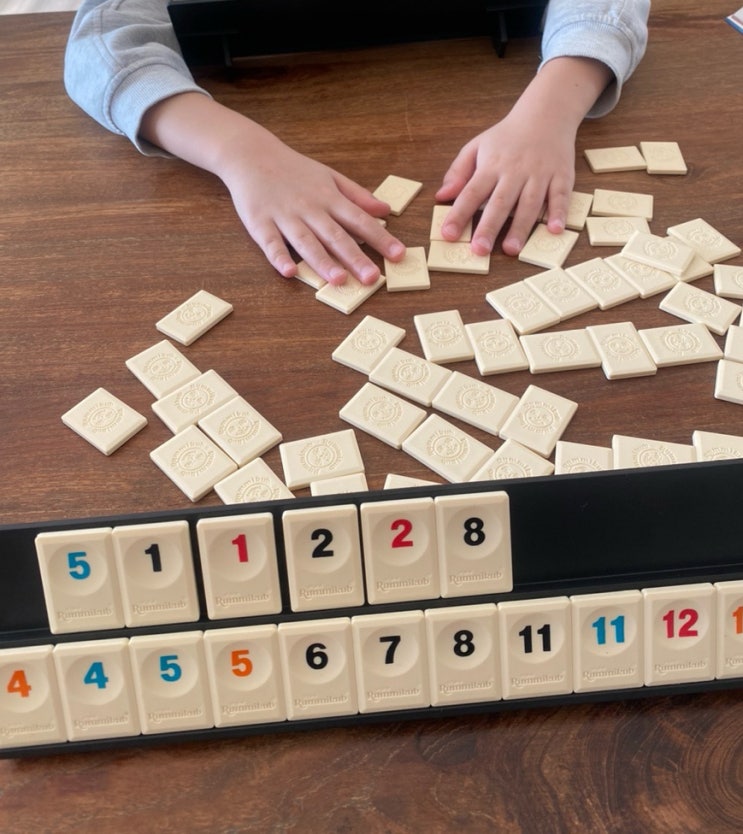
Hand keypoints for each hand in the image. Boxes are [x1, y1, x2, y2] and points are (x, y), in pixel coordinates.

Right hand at [141, 93, 405, 284]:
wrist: (251, 154)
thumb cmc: (294, 169)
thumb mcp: (329, 176)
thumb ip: (357, 195)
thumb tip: (385, 210)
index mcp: (329, 198)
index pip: (360, 220)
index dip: (380, 238)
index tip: (399, 255)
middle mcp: (310, 208)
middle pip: (336, 236)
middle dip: (355, 258)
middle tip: (372, 278)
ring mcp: (285, 216)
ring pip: (306, 242)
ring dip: (322, 262)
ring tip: (339, 280)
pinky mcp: (260, 223)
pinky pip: (271, 243)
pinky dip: (279, 257)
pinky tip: (289, 272)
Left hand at [435, 110, 575, 256]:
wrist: (546, 114)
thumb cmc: (507, 138)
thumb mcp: (476, 147)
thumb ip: (458, 172)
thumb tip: (441, 196)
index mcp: (491, 166)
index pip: (471, 193)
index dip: (459, 214)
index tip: (448, 235)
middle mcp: (515, 171)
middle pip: (500, 202)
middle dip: (489, 227)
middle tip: (479, 250)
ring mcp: (540, 174)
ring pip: (529, 203)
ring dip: (521, 227)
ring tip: (511, 249)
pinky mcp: (562, 175)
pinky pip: (561, 196)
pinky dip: (559, 212)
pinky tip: (555, 230)